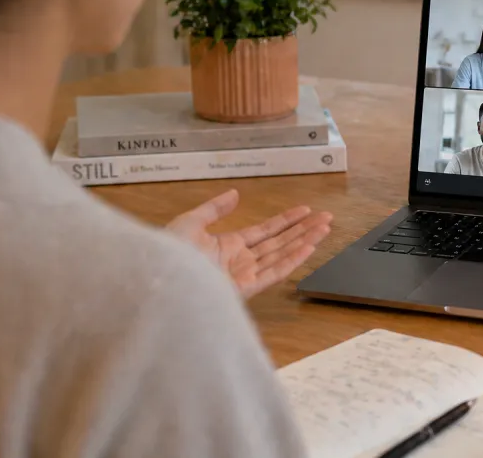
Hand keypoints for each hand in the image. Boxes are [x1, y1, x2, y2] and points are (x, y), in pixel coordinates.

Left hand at [165, 189, 332, 298]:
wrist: (156, 280)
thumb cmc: (168, 254)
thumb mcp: (190, 223)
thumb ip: (214, 209)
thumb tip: (236, 194)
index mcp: (228, 247)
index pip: (265, 232)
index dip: (286, 220)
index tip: (306, 210)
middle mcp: (240, 262)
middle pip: (279, 243)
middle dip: (303, 229)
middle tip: (326, 217)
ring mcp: (244, 276)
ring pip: (282, 255)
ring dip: (304, 241)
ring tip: (325, 228)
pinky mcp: (244, 289)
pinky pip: (273, 273)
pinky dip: (292, 260)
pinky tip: (308, 248)